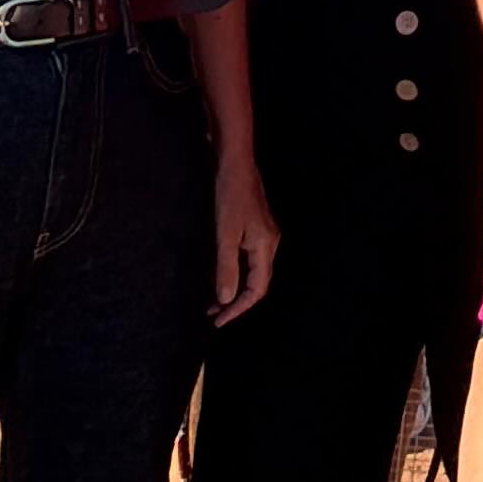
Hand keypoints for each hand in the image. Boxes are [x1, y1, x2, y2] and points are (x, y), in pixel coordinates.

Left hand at [211, 173, 278, 326]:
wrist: (234, 162)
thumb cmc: (229, 195)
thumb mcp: (224, 234)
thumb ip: (225, 268)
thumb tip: (225, 299)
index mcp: (266, 247)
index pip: (257, 289)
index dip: (238, 308)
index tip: (218, 320)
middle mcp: (270, 244)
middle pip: (257, 283)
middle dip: (235, 302)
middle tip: (212, 314)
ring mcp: (263, 236)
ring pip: (251, 272)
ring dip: (233, 287)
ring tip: (213, 301)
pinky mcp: (254, 229)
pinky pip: (247, 259)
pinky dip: (233, 272)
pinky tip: (218, 276)